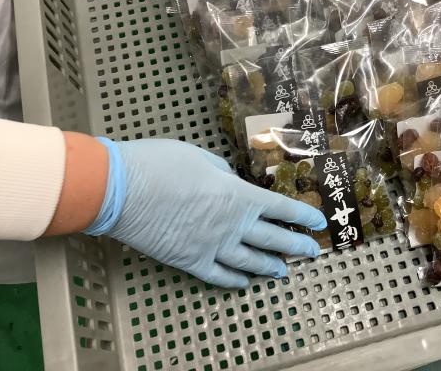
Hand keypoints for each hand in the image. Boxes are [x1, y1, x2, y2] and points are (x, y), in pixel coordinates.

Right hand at [84, 138, 326, 287]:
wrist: (121, 190)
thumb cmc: (163, 164)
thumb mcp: (202, 157)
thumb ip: (225, 173)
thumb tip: (232, 183)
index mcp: (240, 196)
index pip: (282, 209)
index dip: (304, 216)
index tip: (319, 222)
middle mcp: (234, 226)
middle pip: (274, 240)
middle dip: (297, 247)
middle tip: (313, 253)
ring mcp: (213, 247)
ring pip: (251, 263)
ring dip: (271, 267)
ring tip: (285, 271)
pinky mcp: (190, 261)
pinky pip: (219, 276)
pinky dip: (235, 281)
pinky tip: (245, 283)